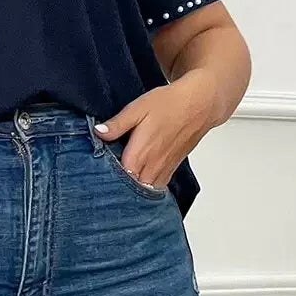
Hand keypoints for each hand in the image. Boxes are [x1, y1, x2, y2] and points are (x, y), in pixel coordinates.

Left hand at [93, 73, 217, 186]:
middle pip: (130, 189)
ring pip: (144, 191)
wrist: (199, 104)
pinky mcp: (171, 170)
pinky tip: (138, 178)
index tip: (96, 173)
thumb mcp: (137, 108)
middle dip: (118, 186)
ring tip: (120, 181)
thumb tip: (98, 132)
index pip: (117, 179)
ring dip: (133, 188)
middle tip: (105, 178)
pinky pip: (156, 187)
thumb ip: (117, 124)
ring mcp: (163, 170)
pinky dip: (146, 186)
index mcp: (139, 154)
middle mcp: (152, 167)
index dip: (105, 178)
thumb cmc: (170, 104)